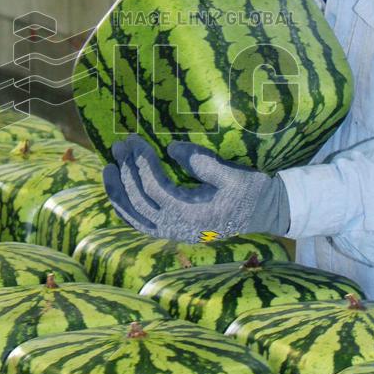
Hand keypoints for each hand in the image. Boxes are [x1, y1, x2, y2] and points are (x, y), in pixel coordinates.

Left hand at [102, 134, 290, 242]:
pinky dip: (126, 210)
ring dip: (119, 193)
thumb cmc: (251, 190)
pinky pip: (142, 224)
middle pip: (140, 200)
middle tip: (119, 146)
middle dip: (127, 171)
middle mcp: (179, 227)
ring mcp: (175, 232)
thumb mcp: (232, 174)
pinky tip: (118, 194)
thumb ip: (202, 162)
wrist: (265, 212)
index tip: (135, 140)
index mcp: (192, 213)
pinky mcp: (175, 231)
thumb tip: (172, 149)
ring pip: (135, 217)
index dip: (141, 163)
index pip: (155, 187)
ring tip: (107, 169)